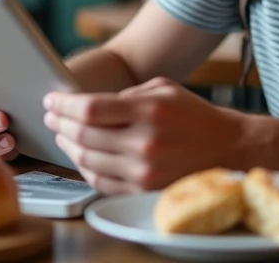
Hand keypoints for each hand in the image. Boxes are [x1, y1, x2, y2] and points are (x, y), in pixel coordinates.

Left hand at [43, 77, 245, 193]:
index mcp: (149, 111)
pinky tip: (80, 154)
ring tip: (61, 133)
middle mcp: (145, 142)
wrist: (227, 148)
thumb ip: (125, 95)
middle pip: (84, 135)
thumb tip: (85, 102)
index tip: (51, 100)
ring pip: (87, 159)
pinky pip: (100, 181)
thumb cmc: (193, 114)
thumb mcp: (163, 88)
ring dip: (67, 145)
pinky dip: (84, 167)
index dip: (64, 104)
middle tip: (51, 115)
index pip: (90, 109)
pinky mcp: (143, 190)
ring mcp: (144, 170)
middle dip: (59, 123)